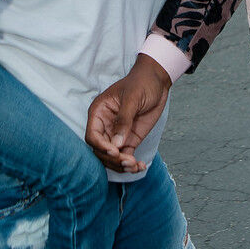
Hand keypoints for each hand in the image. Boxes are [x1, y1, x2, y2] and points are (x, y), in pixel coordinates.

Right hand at [86, 54, 170, 171]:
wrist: (157, 81)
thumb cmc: (142, 83)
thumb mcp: (133, 98)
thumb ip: (124, 120)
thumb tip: (116, 144)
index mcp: (99, 112)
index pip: (92, 135)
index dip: (100, 146)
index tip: (114, 151)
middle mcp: (105, 126)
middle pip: (101, 150)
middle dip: (113, 159)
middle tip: (128, 161)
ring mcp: (117, 134)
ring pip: (112, 157)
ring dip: (121, 165)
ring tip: (135, 166)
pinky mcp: (129, 139)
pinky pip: (126, 156)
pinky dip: (131, 165)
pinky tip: (140, 167)